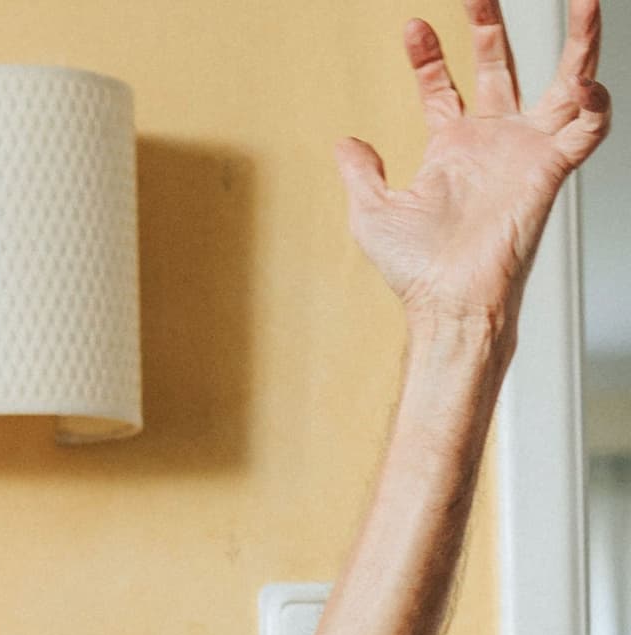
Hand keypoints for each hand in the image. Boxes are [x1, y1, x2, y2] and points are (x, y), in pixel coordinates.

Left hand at [336, 0, 609, 333]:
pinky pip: (588, 127)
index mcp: (451, 150)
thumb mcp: (372, 214)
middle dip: (490, 26)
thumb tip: (344, 143)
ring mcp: (524, 151)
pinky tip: (587, 83)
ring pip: (564, 80)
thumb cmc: (415, 271)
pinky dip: (596, 103)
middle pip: (498, 67)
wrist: (447, 302)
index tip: (412, 28)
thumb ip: (361, 174)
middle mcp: (492, 143)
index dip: (429, 57)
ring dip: (578, 39)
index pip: (443, 88)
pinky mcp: (551, 169)